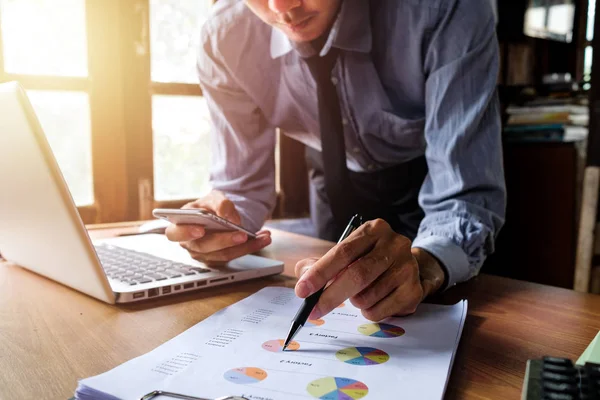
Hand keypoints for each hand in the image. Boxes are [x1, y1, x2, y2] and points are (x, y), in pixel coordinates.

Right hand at [165, 190, 271, 264]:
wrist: (220, 215)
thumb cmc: (210, 206)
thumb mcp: (214, 198)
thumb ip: (220, 203)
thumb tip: (229, 216)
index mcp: (180, 226)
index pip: (175, 233)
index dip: (186, 233)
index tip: (200, 230)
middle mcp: (190, 244)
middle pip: (204, 247)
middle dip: (224, 241)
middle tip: (242, 235)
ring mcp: (204, 254)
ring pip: (223, 255)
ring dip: (246, 246)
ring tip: (263, 236)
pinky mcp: (218, 260)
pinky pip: (234, 256)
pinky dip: (251, 247)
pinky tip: (263, 238)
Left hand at [294, 219, 445, 320]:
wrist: (405, 267)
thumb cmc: (368, 260)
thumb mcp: (346, 254)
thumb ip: (321, 264)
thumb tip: (303, 279)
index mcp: (373, 230)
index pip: (343, 252)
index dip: (320, 272)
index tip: (302, 290)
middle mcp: (395, 244)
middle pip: (357, 274)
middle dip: (330, 296)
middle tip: (313, 310)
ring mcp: (407, 266)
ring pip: (367, 296)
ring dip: (353, 302)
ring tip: (356, 295)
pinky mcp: (414, 290)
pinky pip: (380, 311)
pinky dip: (367, 312)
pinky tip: (372, 301)